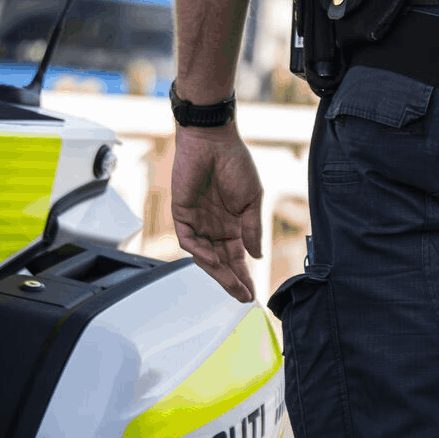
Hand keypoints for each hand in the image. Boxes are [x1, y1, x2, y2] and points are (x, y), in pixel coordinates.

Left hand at [171, 124, 264, 302]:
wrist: (213, 141)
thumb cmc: (235, 163)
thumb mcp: (251, 200)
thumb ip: (252, 229)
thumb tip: (256, 255)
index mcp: (232, 225)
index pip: (237, 257)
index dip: (244, 275)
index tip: (252, 292)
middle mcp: (213, 226)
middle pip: (221, 261)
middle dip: (232, 280)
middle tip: (243, 296)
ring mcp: (197, 221)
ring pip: (204, 255)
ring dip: (217, 271)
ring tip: (232, 285)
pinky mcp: (181, 213)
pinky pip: (188, 239)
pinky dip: (199, 251)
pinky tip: (214, 260)